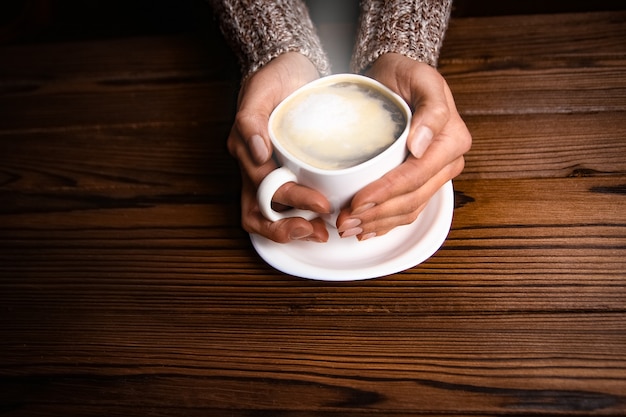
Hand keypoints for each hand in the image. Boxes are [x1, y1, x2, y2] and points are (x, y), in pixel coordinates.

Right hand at [227, 52, 330, 242]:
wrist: (290, 67)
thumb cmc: (274, 76)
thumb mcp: (261, 89)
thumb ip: (251, 119)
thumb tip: (257, 153)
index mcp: (246, 153)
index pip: (262, 190)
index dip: (290, 201)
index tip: (319, 203)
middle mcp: (255, 168)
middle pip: (260, 213)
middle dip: (287, 228)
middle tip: (320, 230)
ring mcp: (270, 172)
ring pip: (271, 215)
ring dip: (293, 230)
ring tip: (322, 233)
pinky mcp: (287, 170)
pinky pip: (289, 202)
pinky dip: (303, 216)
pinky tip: (326, 218)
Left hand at [336, 53, 471, 239]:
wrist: (396, 76)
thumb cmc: (406, 75)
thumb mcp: (420, 79)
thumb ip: (431, 110)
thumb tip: (420, 145)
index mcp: (452, 141)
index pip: (415, 176)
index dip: (386, 192)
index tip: (358, 200)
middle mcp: (447, 163)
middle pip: (411, 199)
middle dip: (377, 214)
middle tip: (345, 220)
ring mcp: (434, 176)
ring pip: (408, 210)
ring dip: (378, 224)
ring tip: (349, 228)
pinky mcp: (420, 182)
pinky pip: (407, 210)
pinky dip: (385, 224)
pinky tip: (366, 230)